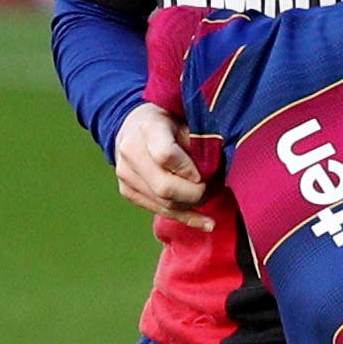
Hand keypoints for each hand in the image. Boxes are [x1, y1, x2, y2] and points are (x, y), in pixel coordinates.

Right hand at [113, 102, 212, 231]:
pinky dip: (185, 217)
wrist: (131, 125)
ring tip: (212, 198)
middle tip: (213, 189)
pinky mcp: (127, 191)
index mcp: (148, 128)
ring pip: (163, 203)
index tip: (205, 173)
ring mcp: (126, 174)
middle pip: (164, 187)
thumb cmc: (167, 121)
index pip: (166, 155)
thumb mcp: (185, 120)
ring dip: (192, 206)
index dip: (190, 169)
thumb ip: (199, 142)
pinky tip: (206, 223)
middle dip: (195, 194)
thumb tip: (216, 171)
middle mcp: (131, 152)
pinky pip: (158, 210)